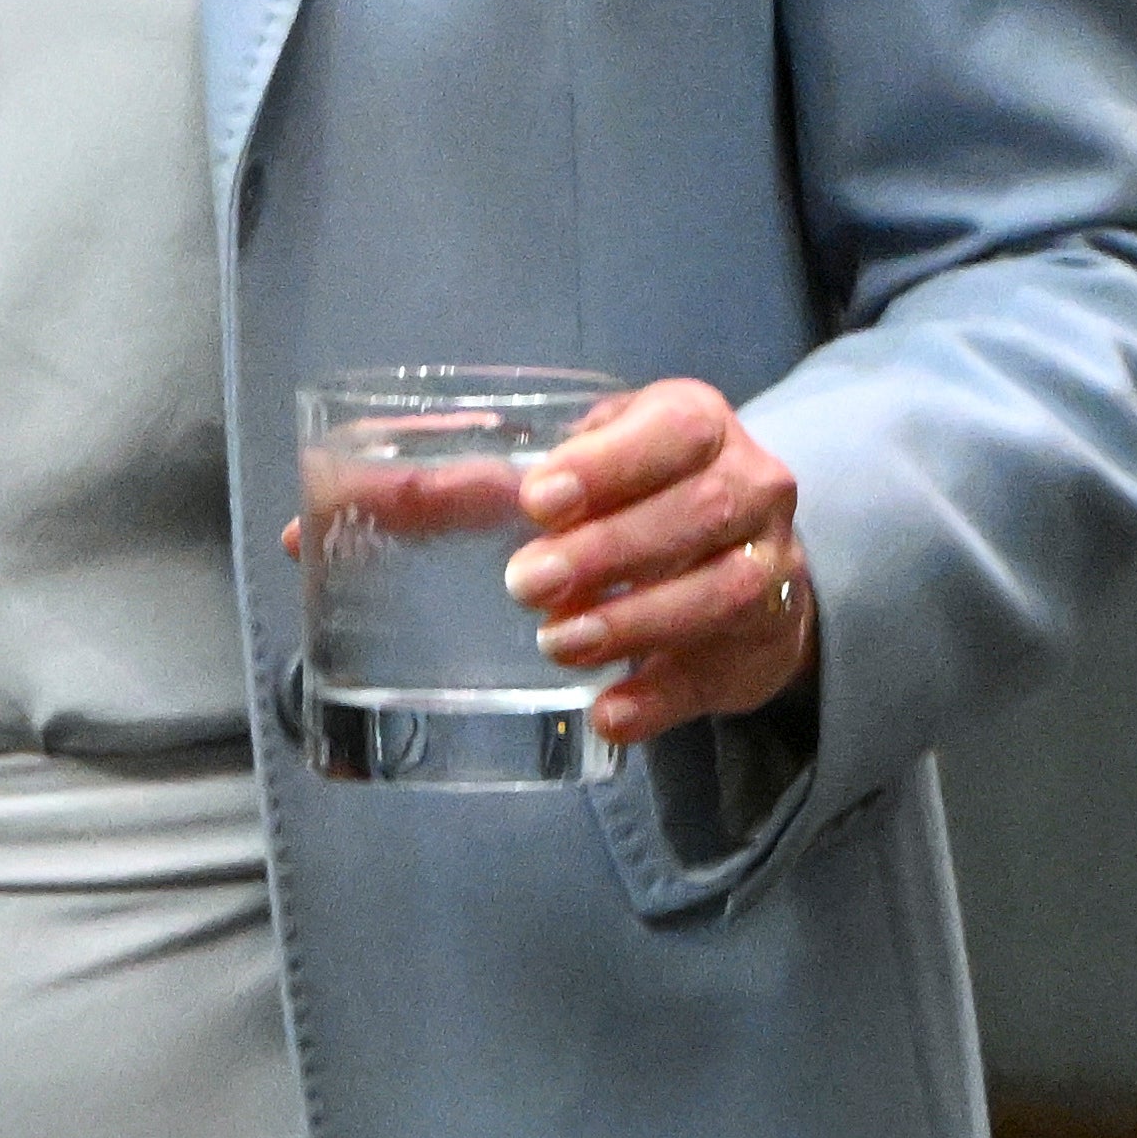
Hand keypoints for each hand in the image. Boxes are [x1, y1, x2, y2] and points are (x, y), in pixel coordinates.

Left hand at [500, 379, 815, 750]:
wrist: (736, 554)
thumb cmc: (633, 493)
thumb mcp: (580, 463)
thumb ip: (489, 479)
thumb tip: (364, 509)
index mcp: (699, 423)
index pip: (676, 430)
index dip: (610, 464)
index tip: (538, 499)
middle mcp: (753, 486)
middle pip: (699, 513)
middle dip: (610, 550)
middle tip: (525, 583)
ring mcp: (772, 566)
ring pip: (723, 592)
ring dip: (635, 621)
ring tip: (558, 644)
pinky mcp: (765, 644)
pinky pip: (721, 673)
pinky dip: (662, 698)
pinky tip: (607, 714)